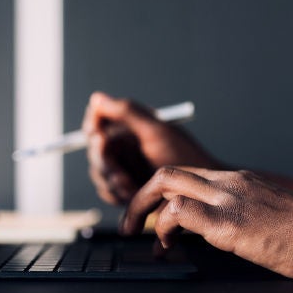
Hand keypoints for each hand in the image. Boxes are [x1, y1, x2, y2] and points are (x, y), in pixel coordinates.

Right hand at [82, 92, 218, 204]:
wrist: (200, 193)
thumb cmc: (186, 158)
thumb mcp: (156, 131)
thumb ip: (126, 112)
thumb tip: (97, 99)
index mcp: (130, 126)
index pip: (98, 119)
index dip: (93, 125)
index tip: (98, 134)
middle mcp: (124, 146)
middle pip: (94, 148)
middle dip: (103, 161)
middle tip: (116, 169)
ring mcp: (122, 168)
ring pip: (98, 172)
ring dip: (111, 180)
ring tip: (130, 185)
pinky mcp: (124, 190)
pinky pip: (106, 192)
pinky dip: (115, 194)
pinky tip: (132, 194)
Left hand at [121, 166, 292, 278]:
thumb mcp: (262, 212)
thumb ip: (232, 212)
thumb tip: (206, 229)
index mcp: (234, 180)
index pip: (183, 174)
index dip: (158, 193)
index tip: (148, 214)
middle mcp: (227, 182)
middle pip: (167, 174)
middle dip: (139, 197)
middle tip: (128, 224)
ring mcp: (227, 198)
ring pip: (166, 184)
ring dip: (142, 212)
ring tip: (140, 238)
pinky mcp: (230, 221)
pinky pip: (179, 213)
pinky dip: (163, 228)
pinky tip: (166, 247)